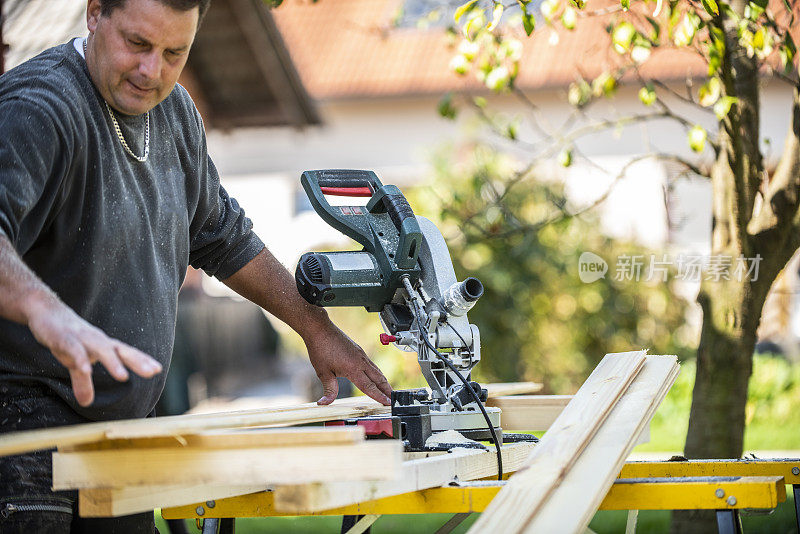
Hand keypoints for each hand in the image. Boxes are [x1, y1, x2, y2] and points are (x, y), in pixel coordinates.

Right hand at [26, 300, 161, 406]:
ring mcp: (81, 337)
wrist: (46, 313)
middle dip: (137, 361)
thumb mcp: (75, 362)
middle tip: (153, 372)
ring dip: (112, 362)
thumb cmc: (67, 337)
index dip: (141, 360)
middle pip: (120, 350)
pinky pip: (73, 349)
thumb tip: (87, 403)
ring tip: (123, 377)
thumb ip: (83, 381)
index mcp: (103, 345)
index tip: (157, 369)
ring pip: (100, 349)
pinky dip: (80, 359)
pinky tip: (86, 369)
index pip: (126, 353)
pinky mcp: (63, 338)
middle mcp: (97, 340)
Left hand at [305, 325, 391, 405]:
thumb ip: (329, 390)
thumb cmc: (321, 349)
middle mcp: (360, 361)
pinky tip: (375, 376)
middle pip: (378, 378)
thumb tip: (324, 403)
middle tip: (394, 399)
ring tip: (388, 390)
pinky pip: (371, 364)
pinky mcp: (359, 350)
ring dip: (383, 381)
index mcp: (353, 368)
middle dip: (387, 390)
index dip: (379, 396)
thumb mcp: (323, 373)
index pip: (369, 386)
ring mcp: (361, 355)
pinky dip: (377, 373)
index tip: (388, 403)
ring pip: (377, 370)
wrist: (321, 329)